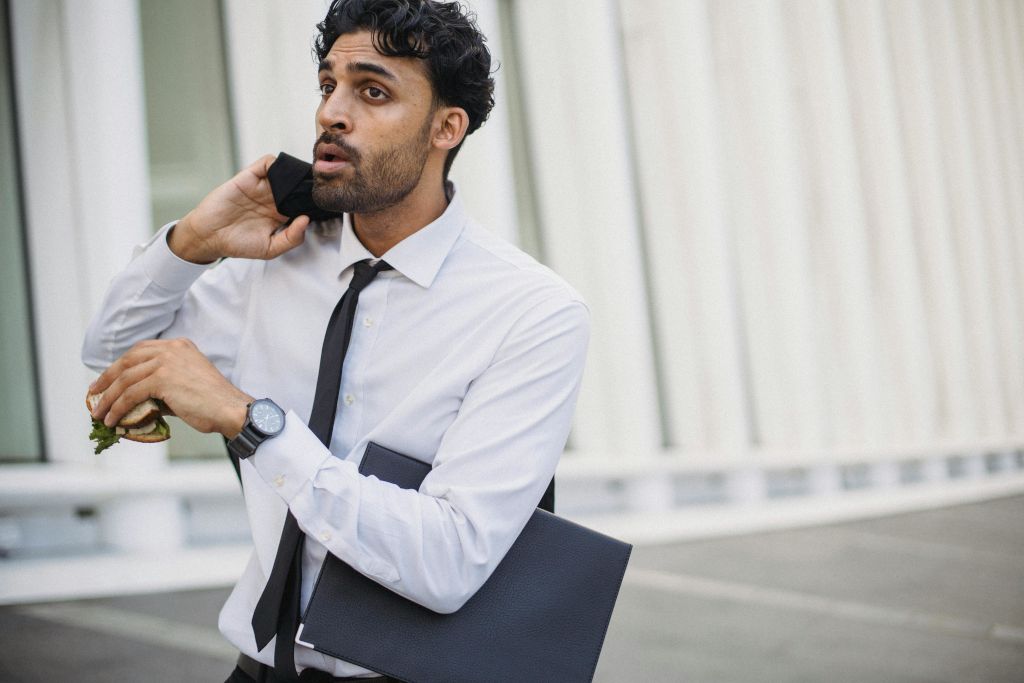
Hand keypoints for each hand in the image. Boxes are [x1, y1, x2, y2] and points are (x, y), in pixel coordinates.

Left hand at [89, 338, 252, 437]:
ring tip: (99, 414)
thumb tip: (134, 401)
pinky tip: (113, 419)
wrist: (230, 409)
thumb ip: (161, 386)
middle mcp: (171, 348)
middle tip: (94, 394)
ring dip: (108, 398)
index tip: (106, 380)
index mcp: (179, 345)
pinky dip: (118, 407)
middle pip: (127, 360)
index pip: (140, 351)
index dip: (119, 366)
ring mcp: (167, 361)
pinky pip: (130, 393)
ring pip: (126, 379)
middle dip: (107, 379)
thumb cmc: (213, 403)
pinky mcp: (162, 378)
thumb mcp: (185, 385)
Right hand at [169, 155, 310, 263]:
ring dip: (294, 172)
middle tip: (318, 185)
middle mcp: (273, 199)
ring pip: (285, 172)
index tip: (325, 202)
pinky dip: (276, 164)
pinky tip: (281, 174)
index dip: (314, 202)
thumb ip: (291, 238)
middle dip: (308, 184)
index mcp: (281, 215)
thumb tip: (305, 220)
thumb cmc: (238, 244)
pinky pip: (266, 163)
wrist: (209, 236)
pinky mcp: (248, 177)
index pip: (303, 204)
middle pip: (297, 185)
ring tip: (302, 178)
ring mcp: (261, 187)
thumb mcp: (270, 249)